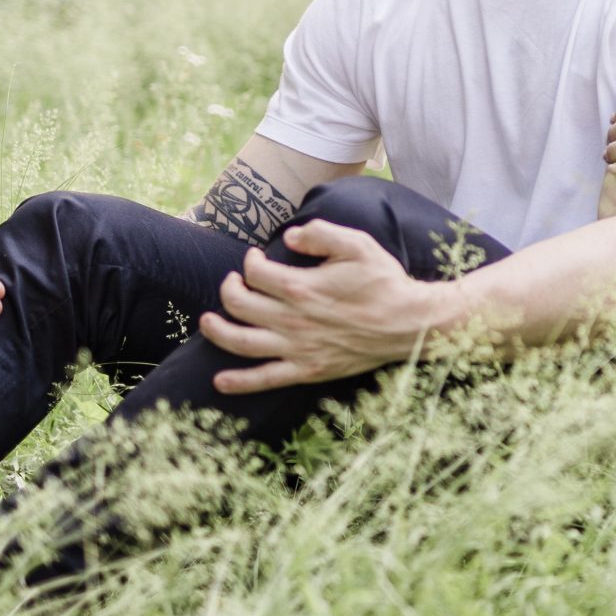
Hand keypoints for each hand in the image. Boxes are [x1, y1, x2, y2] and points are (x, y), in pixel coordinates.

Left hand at [199, 219, 445, 393]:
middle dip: (229, 288)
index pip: (255, 273)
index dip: (250, 261)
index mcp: (302, 287)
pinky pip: (265, 379)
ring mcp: (298, 348)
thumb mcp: (358, 245)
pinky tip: (219, 381)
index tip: (256, 257)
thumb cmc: (384, 281)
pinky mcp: (307, 370)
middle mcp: (293, 320)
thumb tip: (289, 236)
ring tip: (206, 321)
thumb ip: (321, 234)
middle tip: (234, 282)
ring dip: (217, 331)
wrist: (409, 323)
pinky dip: (239, 382)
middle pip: (239, 304)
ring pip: (241, 342)